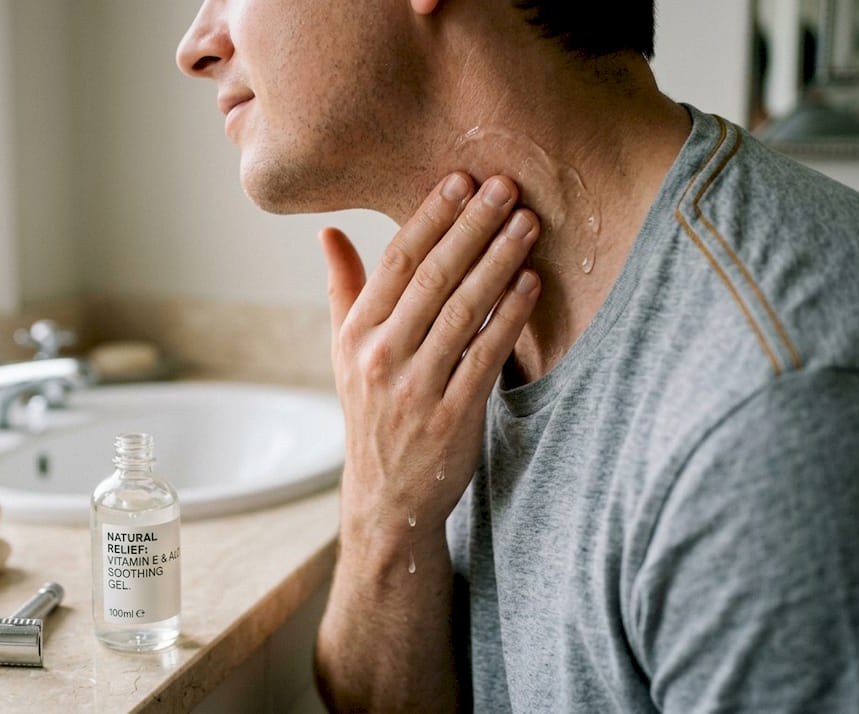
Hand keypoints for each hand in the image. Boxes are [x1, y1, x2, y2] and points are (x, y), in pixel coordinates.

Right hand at [321, 173, 539, 543]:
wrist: (387, 498)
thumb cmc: (372, 414)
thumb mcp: (345, 354)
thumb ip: (344, 291)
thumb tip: (328, 233)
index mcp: (355, 335)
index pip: (394, 263)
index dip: (428, 218)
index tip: (460, 180)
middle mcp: (380, 357)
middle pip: (432, 278)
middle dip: (472, 226)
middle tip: (506, 186)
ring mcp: (416, 388)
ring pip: (462, 310)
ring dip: (498, 261)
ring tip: (527, 224)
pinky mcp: (452, 416)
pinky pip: (486, 355)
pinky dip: (509, 316)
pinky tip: (531, 284)